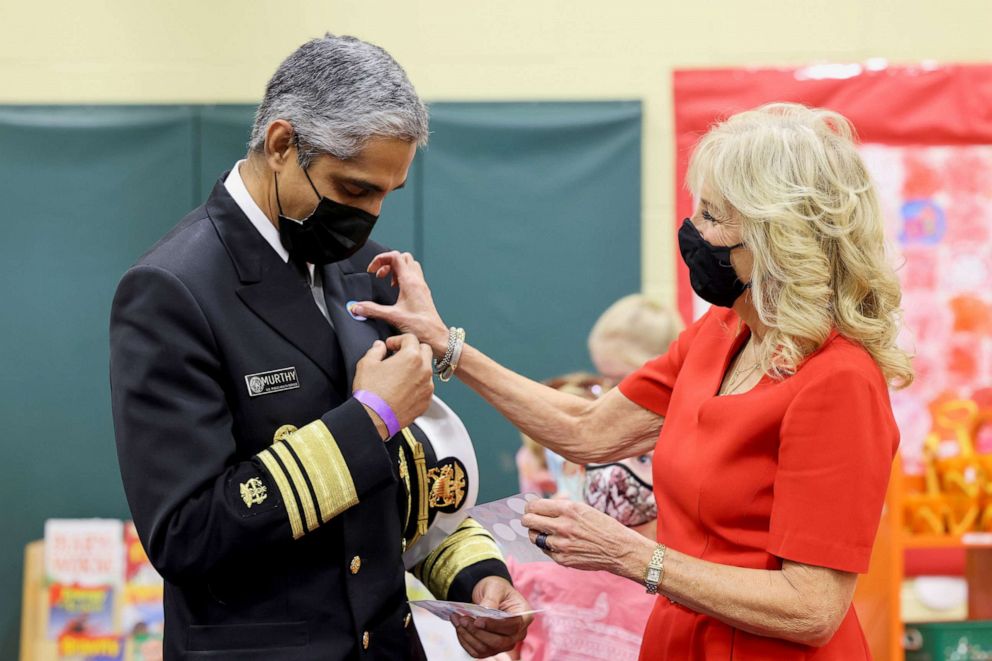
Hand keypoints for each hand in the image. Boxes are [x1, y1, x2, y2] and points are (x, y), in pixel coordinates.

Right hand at [351, 251, 448, 355]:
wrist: (436, 336)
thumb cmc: (421, 327)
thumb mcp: (393, 317)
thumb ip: (373, 310)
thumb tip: (358, 307)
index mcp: (410, 282)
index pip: (395, 257)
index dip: (381, 259)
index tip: (372, 270)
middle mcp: (417, 281)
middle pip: (403, 257)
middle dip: (388, 262)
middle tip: (379, 274)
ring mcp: (421, 286)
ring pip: (410, 264)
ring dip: (397, 268)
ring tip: (388, 280)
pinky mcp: (423, 292)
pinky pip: (414, 275)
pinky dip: (403, 276)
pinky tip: (397, 289)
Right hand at [352, 335, 433, 436]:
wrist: (374, 418)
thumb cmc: (371, 392)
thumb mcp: (367, 364)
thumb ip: (376, 350)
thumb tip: (379, 346)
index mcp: (411, 357)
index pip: (411, 338)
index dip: (398, 340)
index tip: (391, 346)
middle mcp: (424, 370)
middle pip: (425, 351)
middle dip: (413, 350)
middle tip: (400, 355)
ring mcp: (427, 387)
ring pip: (427, 370)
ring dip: (417, 368)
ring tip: (401, 374)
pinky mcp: (426, 401)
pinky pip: (426, 387)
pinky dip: (418, 385)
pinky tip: (404, 389)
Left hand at [452, 576, 531, 657]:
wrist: (490, 593)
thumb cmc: (496, 588)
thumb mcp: (495, 587)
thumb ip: (491, 599)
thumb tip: (484, 612)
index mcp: (524, 616)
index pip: (512, 627)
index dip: (495, 626)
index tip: (477, 620)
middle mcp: (517, 634)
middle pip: (499, 643)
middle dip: (478, 632)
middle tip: (463, 619)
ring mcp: (504, 643)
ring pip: (486, 649)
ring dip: (469, 636)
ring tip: (458, 620)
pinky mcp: (491, 648)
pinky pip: (477, 652)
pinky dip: (466, 641)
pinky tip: (459, 628)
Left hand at [522, 499, 651, 575]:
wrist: (619, 549)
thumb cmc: (603, 526)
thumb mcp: (583, 509)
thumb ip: (561, 507)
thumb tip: (539, 506)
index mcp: (568, 509)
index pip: (534, 506)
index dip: (529, 507)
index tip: (530, 509)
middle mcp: (562, 526)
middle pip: (528, 521)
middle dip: (527, 520)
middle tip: (530, 520)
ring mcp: (561, 544)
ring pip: (534, 537)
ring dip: (536, 533)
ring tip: (545, 532)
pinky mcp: (562, 559)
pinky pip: (545, 550)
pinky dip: (548, 546)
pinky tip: (558, 543)